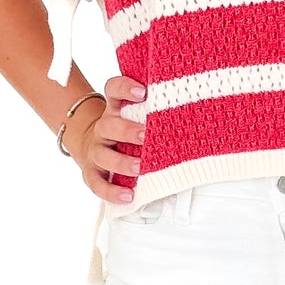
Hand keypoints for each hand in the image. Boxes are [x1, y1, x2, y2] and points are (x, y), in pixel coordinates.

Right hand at [64, 75, 145, 201]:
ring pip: (103, 155)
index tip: (142, 92)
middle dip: (127, 130)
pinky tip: (128, 195)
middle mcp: (102, 128)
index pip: (113, 90)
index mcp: (114, 109)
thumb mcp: (134, 114)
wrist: (89, 143)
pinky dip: (112, 191)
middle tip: (145, 135)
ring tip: (139, 168)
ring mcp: (95, 150)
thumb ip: (155, 110)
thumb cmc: (124, 129)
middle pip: (108, 125)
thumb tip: (195, 108)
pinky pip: (97, 183)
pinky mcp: (91, 172)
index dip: (125, 89)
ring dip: (121, 162)